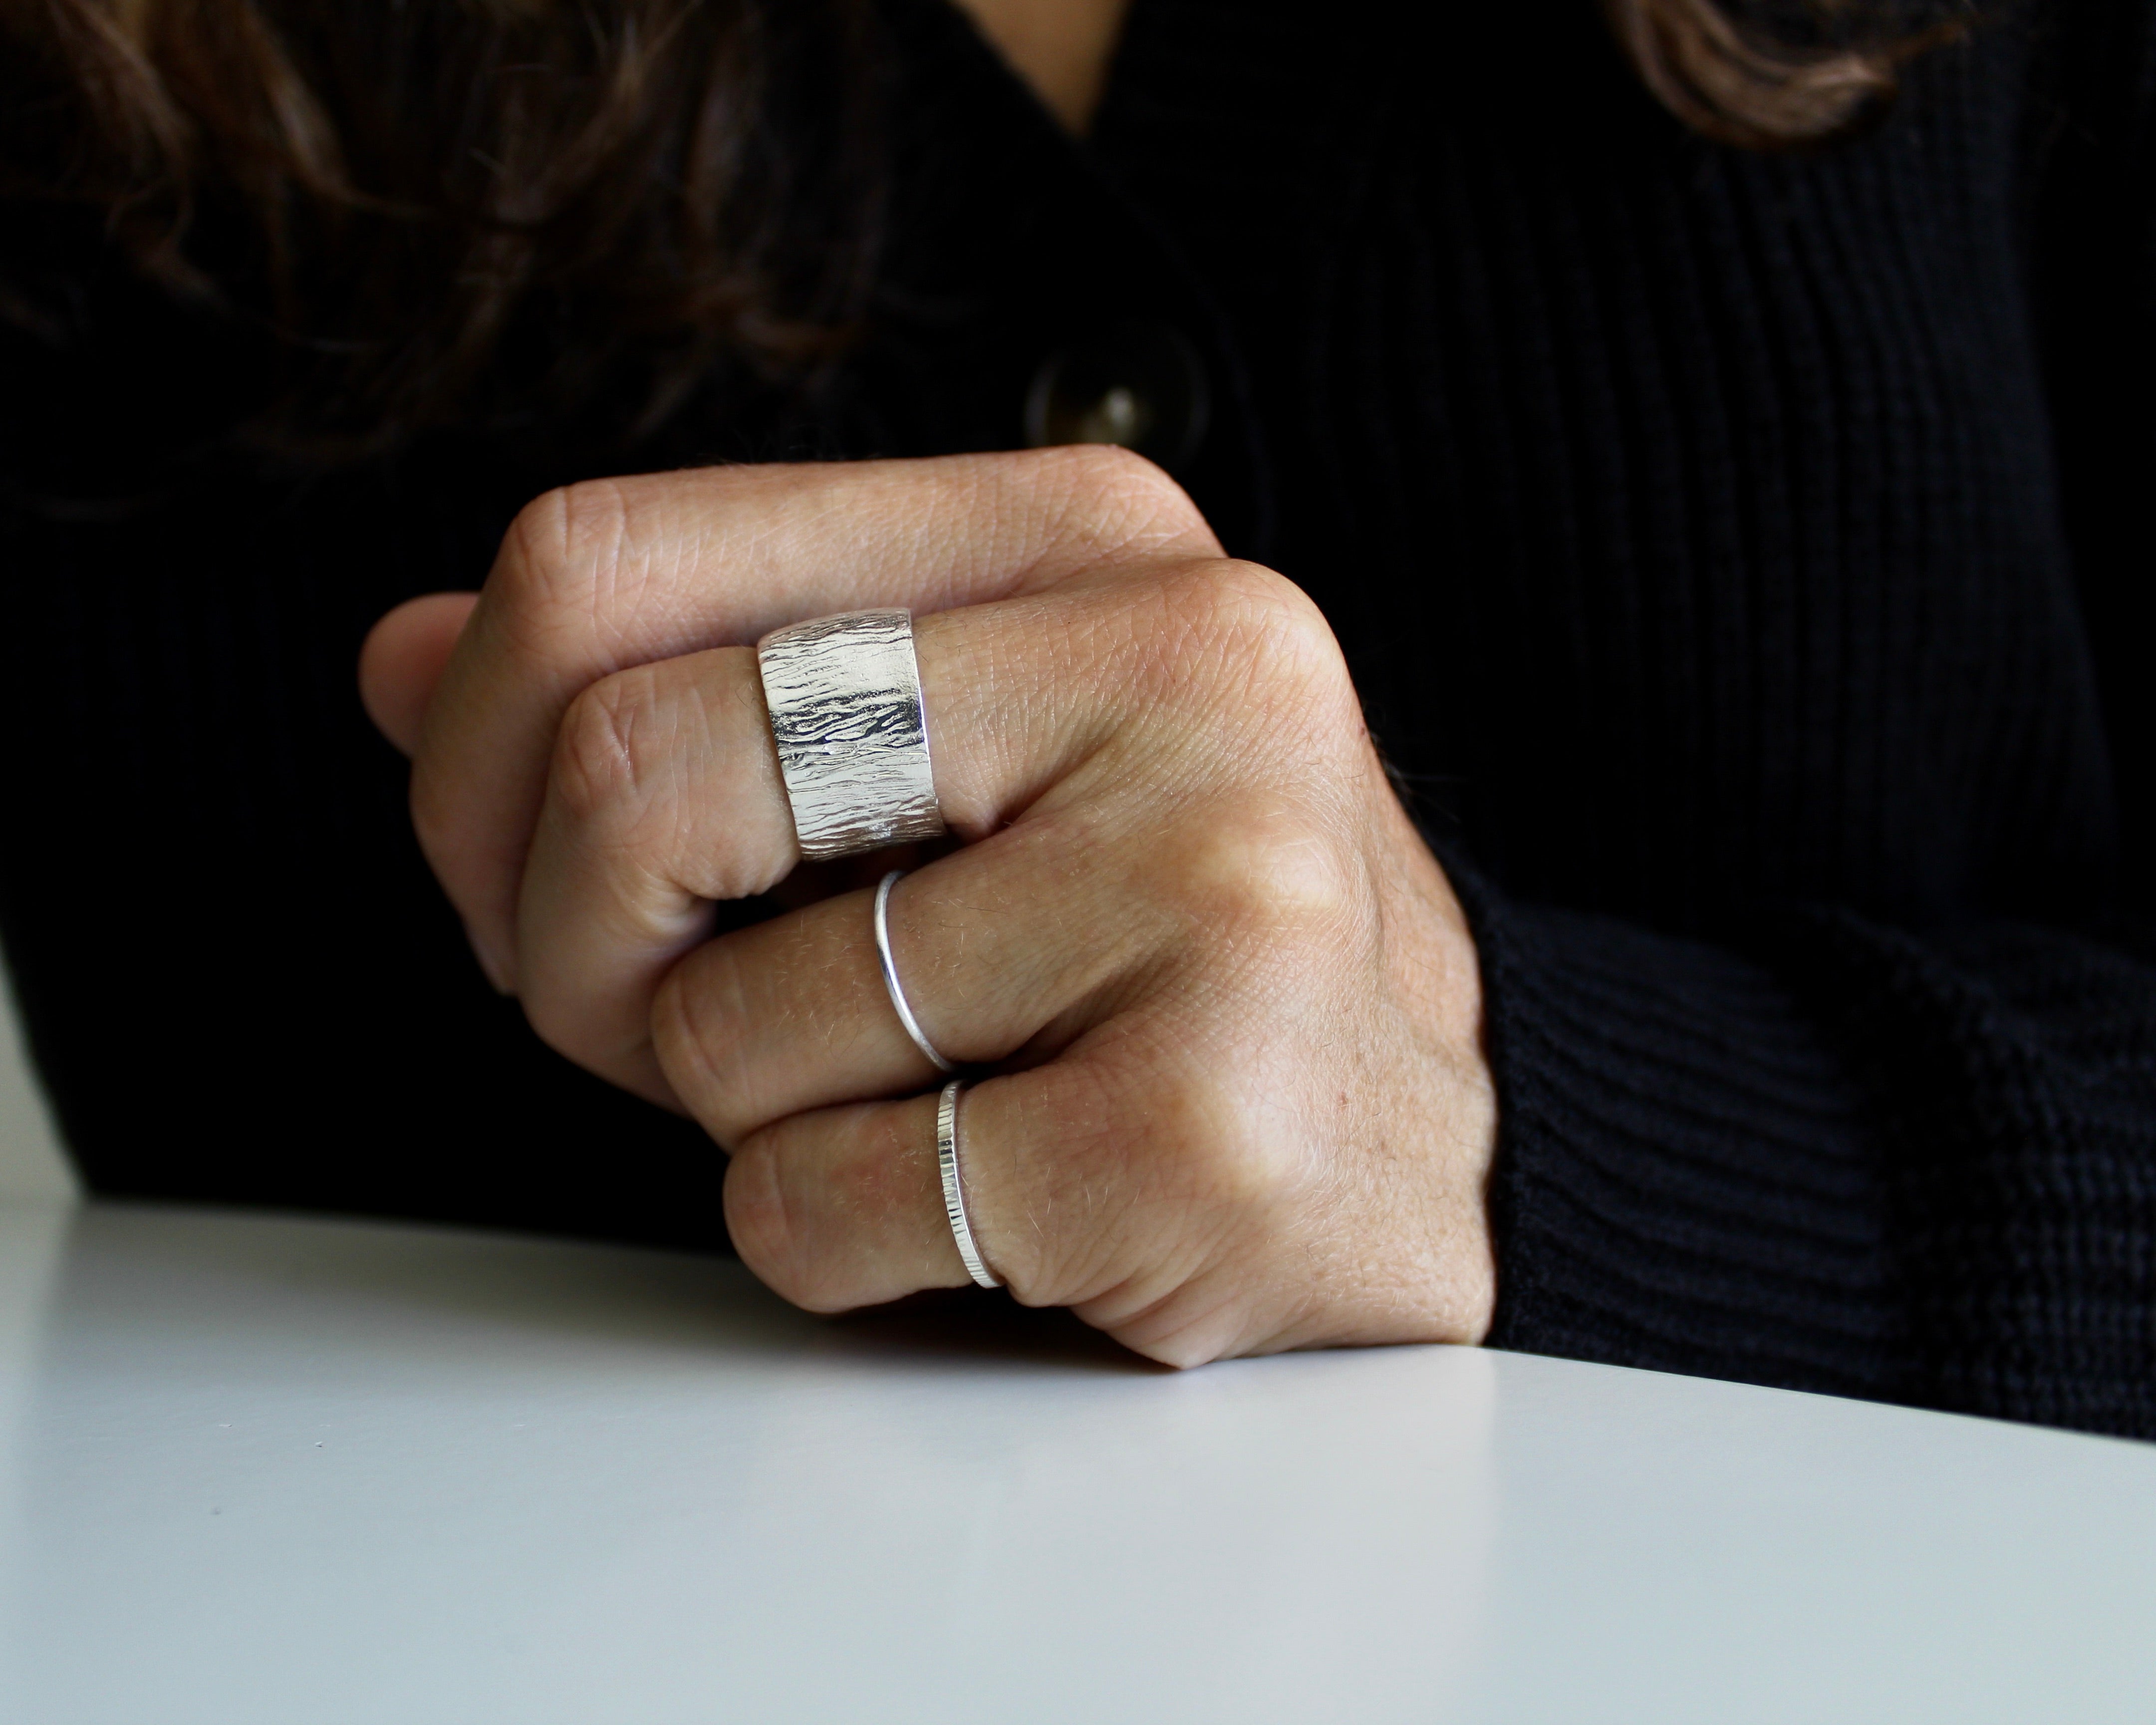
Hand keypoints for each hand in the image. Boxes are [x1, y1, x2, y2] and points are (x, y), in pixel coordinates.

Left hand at [360, 448, 1496, 1362]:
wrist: (1450, 1137)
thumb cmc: (1166, 935)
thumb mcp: (951, 750)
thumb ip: (691, 679)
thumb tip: (401, 665)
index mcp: (1090, 536)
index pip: (611, 558)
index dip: (475, 745)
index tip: (511, 871)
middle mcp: (1181, 665)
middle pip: (631, 770)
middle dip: (569, 952)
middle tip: (649, 1019)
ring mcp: (1214, 891)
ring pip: (716, 1029)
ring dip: (740, 1114)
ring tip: (912, 1096)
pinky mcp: (1203, 1122)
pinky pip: (815, 1205)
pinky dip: (831, 1238)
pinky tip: (983, 1198)